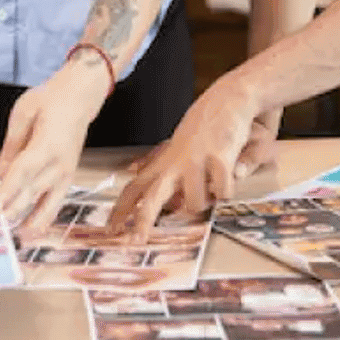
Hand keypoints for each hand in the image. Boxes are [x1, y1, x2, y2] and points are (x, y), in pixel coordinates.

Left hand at [0, 59, 107, 241]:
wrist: (80, 97)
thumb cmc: (52, 100)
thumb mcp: (24, 112)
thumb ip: (12, 146)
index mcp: (48, 143)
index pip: (23, 172)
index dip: (7, 192)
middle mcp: (60, 162)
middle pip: (33, 191)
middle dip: (14, 210)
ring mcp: (67, 171)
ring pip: (48, 203)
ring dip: (31, 221)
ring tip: (16, 237)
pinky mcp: (69, 175)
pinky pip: (57, 201)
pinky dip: (45, 217)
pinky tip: (34, 229)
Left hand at [108, 72, 263, 242]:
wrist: (229, 98)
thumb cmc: (203, 125)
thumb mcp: (175, 144)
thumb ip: (157, 160)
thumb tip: (131, 169)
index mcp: (164, 163)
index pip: (134, 188)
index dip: (121, 210)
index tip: (110, 230)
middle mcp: (175, 163)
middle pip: (151, 198)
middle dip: (143, 221)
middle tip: (137, 242)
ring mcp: (195, 161)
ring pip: (195, 204)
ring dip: (207, 202)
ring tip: (214, 185)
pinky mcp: (218, 159)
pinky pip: (223, 192)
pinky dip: (227, 189)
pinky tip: (230, 174)